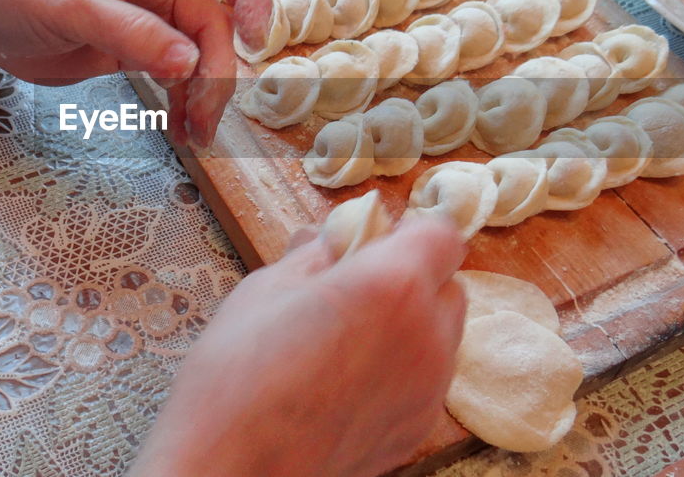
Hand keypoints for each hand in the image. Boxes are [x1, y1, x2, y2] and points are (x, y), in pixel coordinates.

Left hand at [0, 0, 271, 146]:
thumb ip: (131, 33)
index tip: (254, 39)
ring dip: (205, 95)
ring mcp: (151, 18)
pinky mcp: (137, 51)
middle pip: (215, 23)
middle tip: (204, 118)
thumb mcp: (70, 8)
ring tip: (196, 135)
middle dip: (216, 71)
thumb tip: (188, 64)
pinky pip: (177, 77)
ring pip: (201, 55)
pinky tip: (183, 132)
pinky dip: (183, 104)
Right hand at [130, 218, 467, 476]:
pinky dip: (402, 369)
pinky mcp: (418, 429)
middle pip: (450, 283)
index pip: (444, 234)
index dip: (412, 231)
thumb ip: (314, 256)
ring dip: (411, 323)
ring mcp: (429, 387)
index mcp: (393, 283)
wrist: (233, 468)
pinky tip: (348, 380)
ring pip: (442, 334)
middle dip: (413, 276)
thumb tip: (331, 237)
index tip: (377, 238)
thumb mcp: (265, 289)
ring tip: (348, 338)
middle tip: (357, 286)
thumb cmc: (237, 374)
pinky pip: (427, 379)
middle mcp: (427, 333)